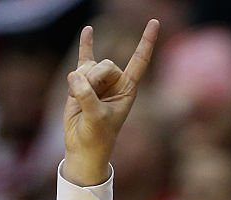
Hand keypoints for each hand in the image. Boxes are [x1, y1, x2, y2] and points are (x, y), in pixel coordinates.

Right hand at [63, 20, 159, 185]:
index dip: (146, 42)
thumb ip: (88, 95)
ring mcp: (98, 80)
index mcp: (128, 89)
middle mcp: (115, 82)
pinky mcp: (82, 80)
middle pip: (106, 64)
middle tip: (87, 98)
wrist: (82, 146)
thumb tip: (75, 76)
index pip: (140, 61)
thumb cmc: (97, 136)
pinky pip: (84, 57)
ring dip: (80, 82)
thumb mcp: (96, 117)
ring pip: (88, 66)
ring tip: (78, 99)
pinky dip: (86, 44)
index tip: (155, 22)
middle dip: (94, 79)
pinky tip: (88, 30)